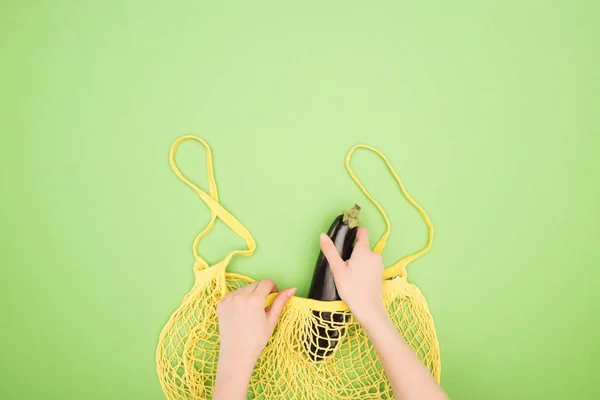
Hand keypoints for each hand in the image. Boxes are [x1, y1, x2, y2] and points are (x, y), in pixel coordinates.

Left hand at [213, 279, 295, 398]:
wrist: (236, 353)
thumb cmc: (256, 340)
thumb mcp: (271, 321)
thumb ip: (280, 302)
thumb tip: (291, 289)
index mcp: (254, 300)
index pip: (266, 282)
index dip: (272, 287)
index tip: (273, 295)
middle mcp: (240, 297)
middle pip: (255, 284)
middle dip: (261, 291)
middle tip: (262, 306)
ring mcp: (228, 300)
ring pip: (244, 288)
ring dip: (249, 294)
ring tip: (251, 311)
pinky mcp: (221, 304)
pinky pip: (233, 294)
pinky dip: (238, 298)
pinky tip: (241, 312)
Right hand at [319, 227, 386, 323]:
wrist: (368, 309)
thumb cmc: (352, 288)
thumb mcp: (337, 269)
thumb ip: (330, 251)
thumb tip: (323, 235)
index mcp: (364, 250)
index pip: (363, 232)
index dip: (354, 231)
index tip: (346, 237)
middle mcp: (374, 255)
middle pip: (362, 246)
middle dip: (352, 252)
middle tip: (343, 265)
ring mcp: (378, 265)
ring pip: (365, 257)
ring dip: (357, 261)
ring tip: (349, 275)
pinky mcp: (379, 274)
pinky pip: (369, 265)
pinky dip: (362, 269)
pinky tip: (356, 280)